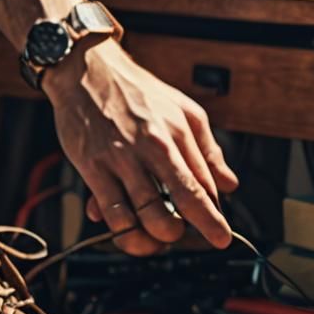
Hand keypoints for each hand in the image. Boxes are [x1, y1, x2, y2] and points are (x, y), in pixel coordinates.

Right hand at [42, 39, 238, 255]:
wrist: (85, 71)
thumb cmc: (133, 91)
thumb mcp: (183, 111)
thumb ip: (208, 150)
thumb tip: (228, 184)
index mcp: (178, 133)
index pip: (203, 187)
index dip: (213, 217)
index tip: (219, 235)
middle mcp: (152, 146)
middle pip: (182, 203)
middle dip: (190, 232)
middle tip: (186, 237)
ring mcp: (121, 158)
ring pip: (147, 214)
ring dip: (158, 239)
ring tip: (159, 242)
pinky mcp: (92, 168)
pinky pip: (112, 211)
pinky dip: (123, 231)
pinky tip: (130, 234)